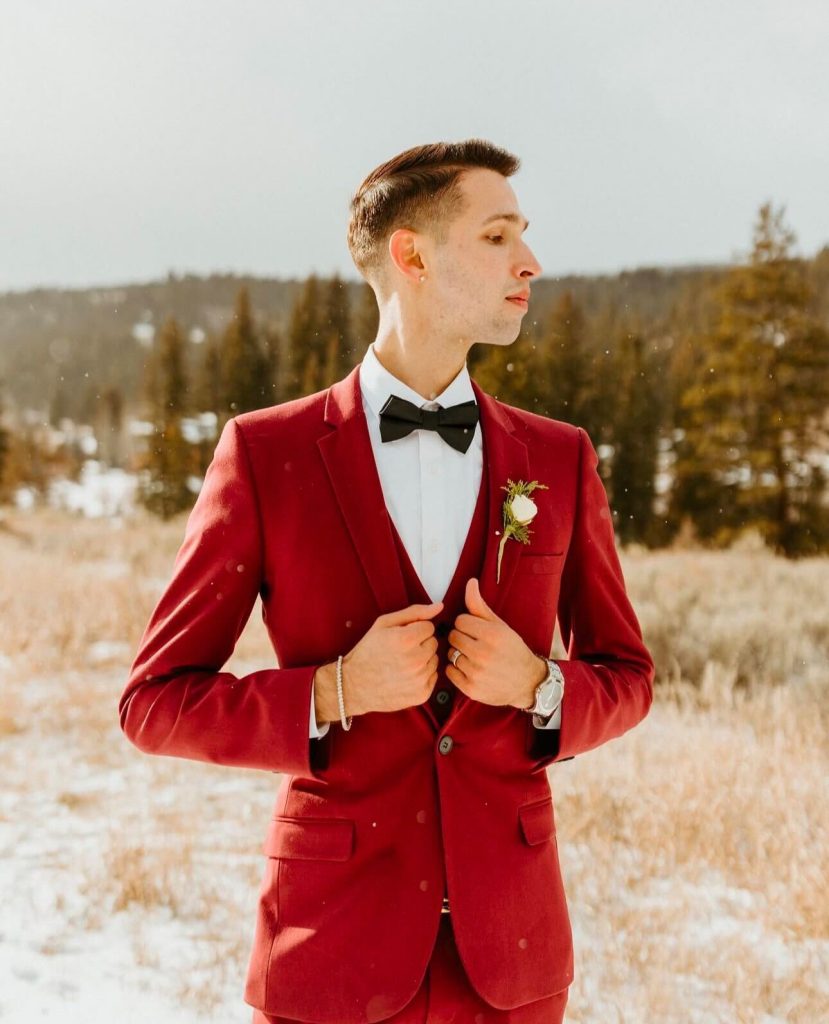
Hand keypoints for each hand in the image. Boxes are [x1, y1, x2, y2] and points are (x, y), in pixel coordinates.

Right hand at [337, 601, 442, 717]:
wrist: (354, 685)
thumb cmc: (367, 652)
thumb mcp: (384, 624)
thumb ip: (414, 612)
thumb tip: (439, 606)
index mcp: (406, 639)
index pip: (429, 627)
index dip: (415, 630)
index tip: (401, 637)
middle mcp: (416, 660)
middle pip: (434, 643)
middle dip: (420, 644)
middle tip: (400, 651)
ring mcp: (420, 679)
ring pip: (434, 660)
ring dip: (422, 660)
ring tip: (402, 664)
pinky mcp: (422, 694)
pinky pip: (433, 677)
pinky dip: (422, 676)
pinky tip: (406, 676)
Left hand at [446, 578, 546, 709]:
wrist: (527, 682)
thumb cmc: (512, 650)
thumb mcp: (500, 626)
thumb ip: (479, 605)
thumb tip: (470, 583)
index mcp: (492, 635)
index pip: (460, 620)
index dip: (468, 625)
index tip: (477, 631)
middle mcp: (483, 654)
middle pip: (453, 636)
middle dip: (462, 638)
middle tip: (474, 644)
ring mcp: (476, 673)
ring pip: (450, 654)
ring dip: (459, 654)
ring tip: (474, 657)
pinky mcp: (470, 689)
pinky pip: (449, 671)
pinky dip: (456, 670)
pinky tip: (470, 669)